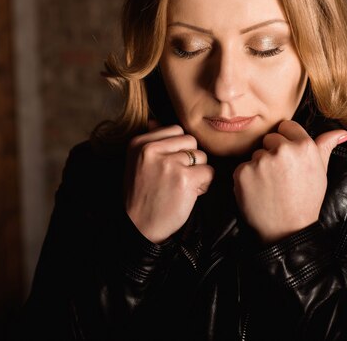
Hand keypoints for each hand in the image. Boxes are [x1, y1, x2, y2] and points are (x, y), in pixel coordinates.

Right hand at [125, 121, 213, 243]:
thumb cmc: (141, 195)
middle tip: (177, 177)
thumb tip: (155, 120)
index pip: (175, 130)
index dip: (178, 148)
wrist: (139, 227)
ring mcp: (169, 163)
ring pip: (201, 156)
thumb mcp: (137, 163)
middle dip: (190, 159)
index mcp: (139, 143)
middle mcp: (152, 150)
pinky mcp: (185, 179)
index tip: (169, 165)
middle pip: (191, 141)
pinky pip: (209, 172)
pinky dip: (204, 185)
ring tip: (181, 186)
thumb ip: (150, 141)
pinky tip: (189, 194)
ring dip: (198, 172)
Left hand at [233, 120, 346, 243]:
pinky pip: (243, 167)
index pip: (287, 125)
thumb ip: (326, 147)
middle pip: (269, 138)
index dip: (286, 139)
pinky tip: (259, 190)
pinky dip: (247, 177)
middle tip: (281, 175)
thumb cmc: (306, 201)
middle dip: (273, 152)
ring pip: (256, 153)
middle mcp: (282, 150)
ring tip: (271, 185)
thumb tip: (342, 132)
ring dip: (260, 165)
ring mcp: (261, 161)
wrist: (287, 229)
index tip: (288, 155)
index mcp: (304, 146)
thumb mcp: (321, 172)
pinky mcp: (243, 171)